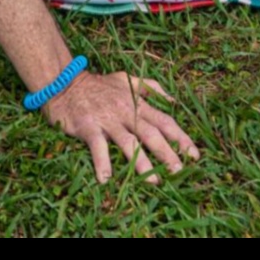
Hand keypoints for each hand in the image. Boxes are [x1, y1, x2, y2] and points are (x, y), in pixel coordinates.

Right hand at [42, 72, 198, 184]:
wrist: (64, 82)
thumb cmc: (97, 85)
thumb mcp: (126, 79)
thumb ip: (150, 87)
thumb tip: (173, 100)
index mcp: (137, 103)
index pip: (164, 121)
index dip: (181, 138)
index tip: (195, 155)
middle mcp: (125, 112)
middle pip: (151, 134)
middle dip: (167, 153)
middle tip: (179, 171)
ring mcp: (107, 120)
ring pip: (128, 142)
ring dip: (141, 162)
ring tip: (152, 181)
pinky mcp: (88, 127)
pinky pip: (97, 147)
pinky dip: (102, 162)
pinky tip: (106, 179)